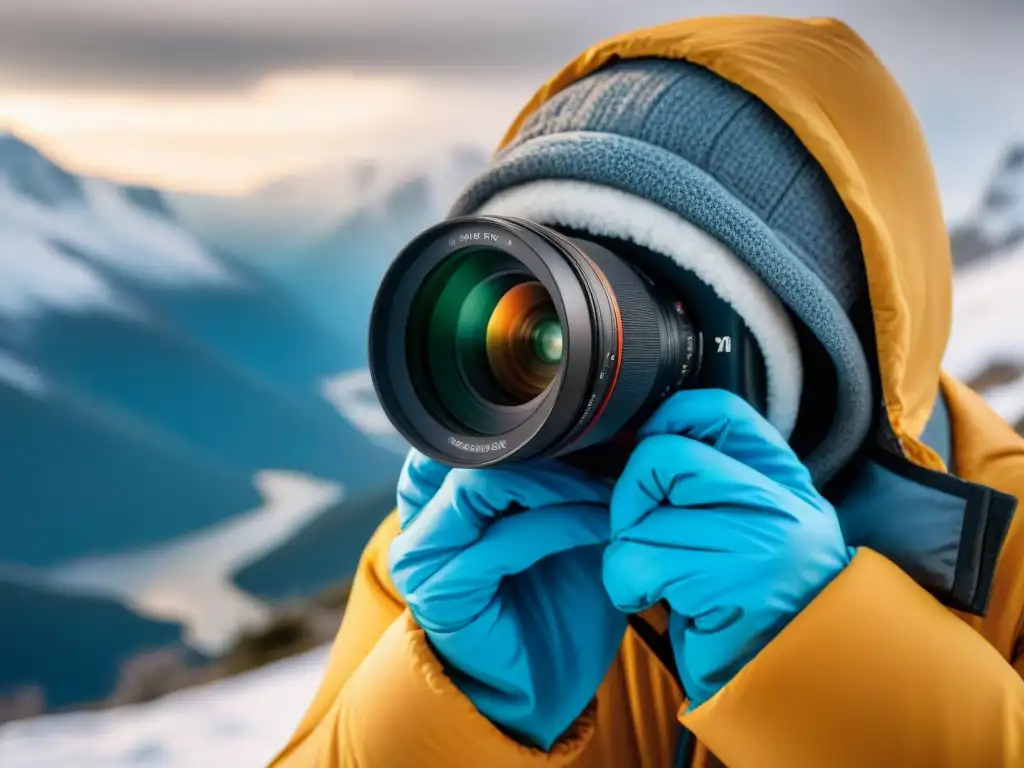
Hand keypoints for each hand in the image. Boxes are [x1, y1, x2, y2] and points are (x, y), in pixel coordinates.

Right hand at [388, 450, 626, 749]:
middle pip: (472, 448)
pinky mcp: (441, 592)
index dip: (536, 425)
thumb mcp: (566, 519)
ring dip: (559, 483)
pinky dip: (562, 523)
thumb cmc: (557, 600)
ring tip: (611, 492)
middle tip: (611, 455)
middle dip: (550, 449)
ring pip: (481, 483)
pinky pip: (504, 538)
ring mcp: (423, 556)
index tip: (601, 430)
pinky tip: (602, 526)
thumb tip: (606, 416)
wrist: (546, 687)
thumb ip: (568, 472)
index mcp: (437, 492)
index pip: (468, 428)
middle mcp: (418, 518)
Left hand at [602, 390, 852, 707]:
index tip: (648, 447)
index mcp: (783, 480)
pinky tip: (655, 599)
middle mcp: (775, 502)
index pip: (717, 413)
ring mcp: (753, 542)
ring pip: (638, 517)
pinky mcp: (721, 584)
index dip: (668, 420)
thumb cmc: (764, 603)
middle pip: (662, 457)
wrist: (802, 681)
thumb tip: (643, 442)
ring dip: (629, 553)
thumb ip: (719, 482)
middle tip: (641, 531)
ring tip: (662, 577)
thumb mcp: (762, 527)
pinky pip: (632, 563)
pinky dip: (626, 585)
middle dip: (630, 495)